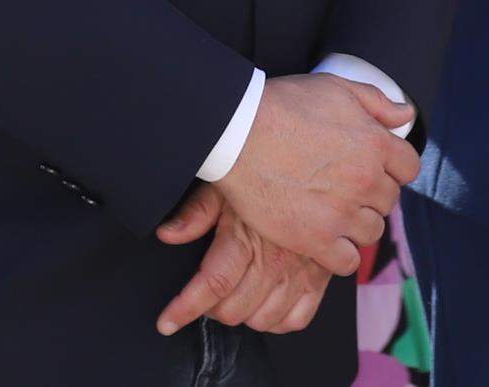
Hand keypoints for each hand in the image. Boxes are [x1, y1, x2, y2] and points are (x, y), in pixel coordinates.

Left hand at [154, 186, 331, 332]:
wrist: (322, 165)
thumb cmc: (269, 172)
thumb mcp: (228, 182)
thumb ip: (197, 212)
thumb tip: (167, 235)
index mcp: (246, 237)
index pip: (212, 284)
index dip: (185, 309)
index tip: (166, 322)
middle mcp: (274, 261)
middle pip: (233, 310)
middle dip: (212, 308)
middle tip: (208, 292)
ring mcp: (300, 273)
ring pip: (262, 320)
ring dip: (244, 314)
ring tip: (236, 293)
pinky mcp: (321, 279)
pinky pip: (296, 320)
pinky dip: (278, 320)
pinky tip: (266, 301)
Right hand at [215, 73, 416, 272]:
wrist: (237, 131)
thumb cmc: (282, 105)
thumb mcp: (334, 87)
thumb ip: (376, 102)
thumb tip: (406, 116)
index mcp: (374, 144)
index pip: (409, 168)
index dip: (392, 167)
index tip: (373, 167)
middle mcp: (364, 181)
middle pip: (388, 201)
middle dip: (371, 194)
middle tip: (344, 187)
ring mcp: (341, 213)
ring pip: (371, 231)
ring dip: (357, 223)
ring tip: (333, 211)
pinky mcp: (315, 239)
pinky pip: (347, 261)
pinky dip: (340, 253)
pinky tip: (326, 238)